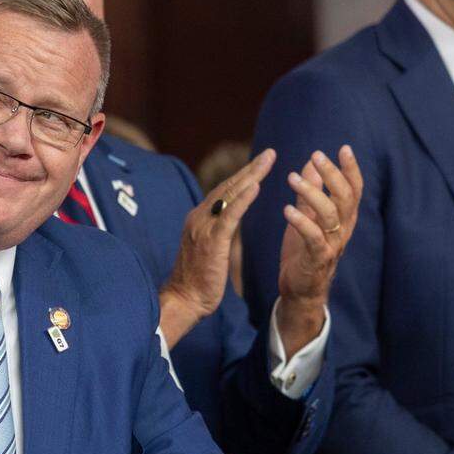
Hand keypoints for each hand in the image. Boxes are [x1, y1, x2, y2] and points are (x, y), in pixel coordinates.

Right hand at [159, 149, 275, 347]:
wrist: (183, 300)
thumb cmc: (198, 280)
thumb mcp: (209, 249)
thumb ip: (219, 231)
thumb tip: (233, 220)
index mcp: (199, 219)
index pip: (224, 191)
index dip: (243, 175)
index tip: (261, 162)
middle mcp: (199, 217)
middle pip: (228, 187)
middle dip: (250, 168)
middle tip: (270, 153)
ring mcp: (203, 227)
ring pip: (229, 195)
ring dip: (250, 176)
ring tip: (268, 161)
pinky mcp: (211, 241)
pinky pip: (229, 216)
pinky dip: (243, 199)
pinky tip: (256, 186)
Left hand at [275, 146, 362, 354]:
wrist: (300, 290)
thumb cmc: (304, 251)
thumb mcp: (307, 216)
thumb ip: (311, 191)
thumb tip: (312, 161)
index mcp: (344, 218)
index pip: (354, 189)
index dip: (351, 169)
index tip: (343, 148)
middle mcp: (343, 230)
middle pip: (346, 197)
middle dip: (333, 174)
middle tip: (317, 155)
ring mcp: (332, 246)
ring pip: (330, 214)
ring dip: (312, 193)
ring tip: (291, 177)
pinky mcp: (317, 260)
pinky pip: (313, 238)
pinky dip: (301, 222)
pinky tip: (286, 209)